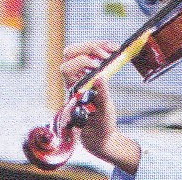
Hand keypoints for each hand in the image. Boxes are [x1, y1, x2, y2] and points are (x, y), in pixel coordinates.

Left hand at [60, 41, 140, 172]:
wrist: (100, 134)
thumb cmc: (99, 127)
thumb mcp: (104, 114)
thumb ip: (102, 95)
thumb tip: (101, 76)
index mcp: (73, 90)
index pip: (67, 68)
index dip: (81, 63)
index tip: (98, 66)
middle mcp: (73, 80)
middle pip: (69, 53)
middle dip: (88, 48)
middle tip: (107, 54)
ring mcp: (80, 75)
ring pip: (79, 50)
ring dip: (96, 46)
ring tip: (114, 48)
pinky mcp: (89, 72)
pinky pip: (90, 54)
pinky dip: (101, 48)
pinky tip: (113, 50)